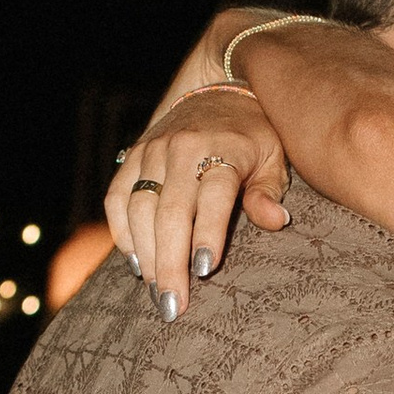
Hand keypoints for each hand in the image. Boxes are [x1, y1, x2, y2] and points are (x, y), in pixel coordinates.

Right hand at [104, 85, 289, 316]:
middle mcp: (183, 148)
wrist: (221, 89)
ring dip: (145, 255)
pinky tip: (136, 264)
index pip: (215, 195)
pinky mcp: (133, 155)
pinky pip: (117, 198)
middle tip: (173, 305)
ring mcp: (153, 150)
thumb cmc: (255, 136)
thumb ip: (269, 191)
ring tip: (157, 294)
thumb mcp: (274, 158)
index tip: (206, 270)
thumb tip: (276, 222)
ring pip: (139, 208)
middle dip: (170, 262)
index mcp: (223, 149)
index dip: (209, 233)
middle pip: (171, 211)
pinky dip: (122, 232)